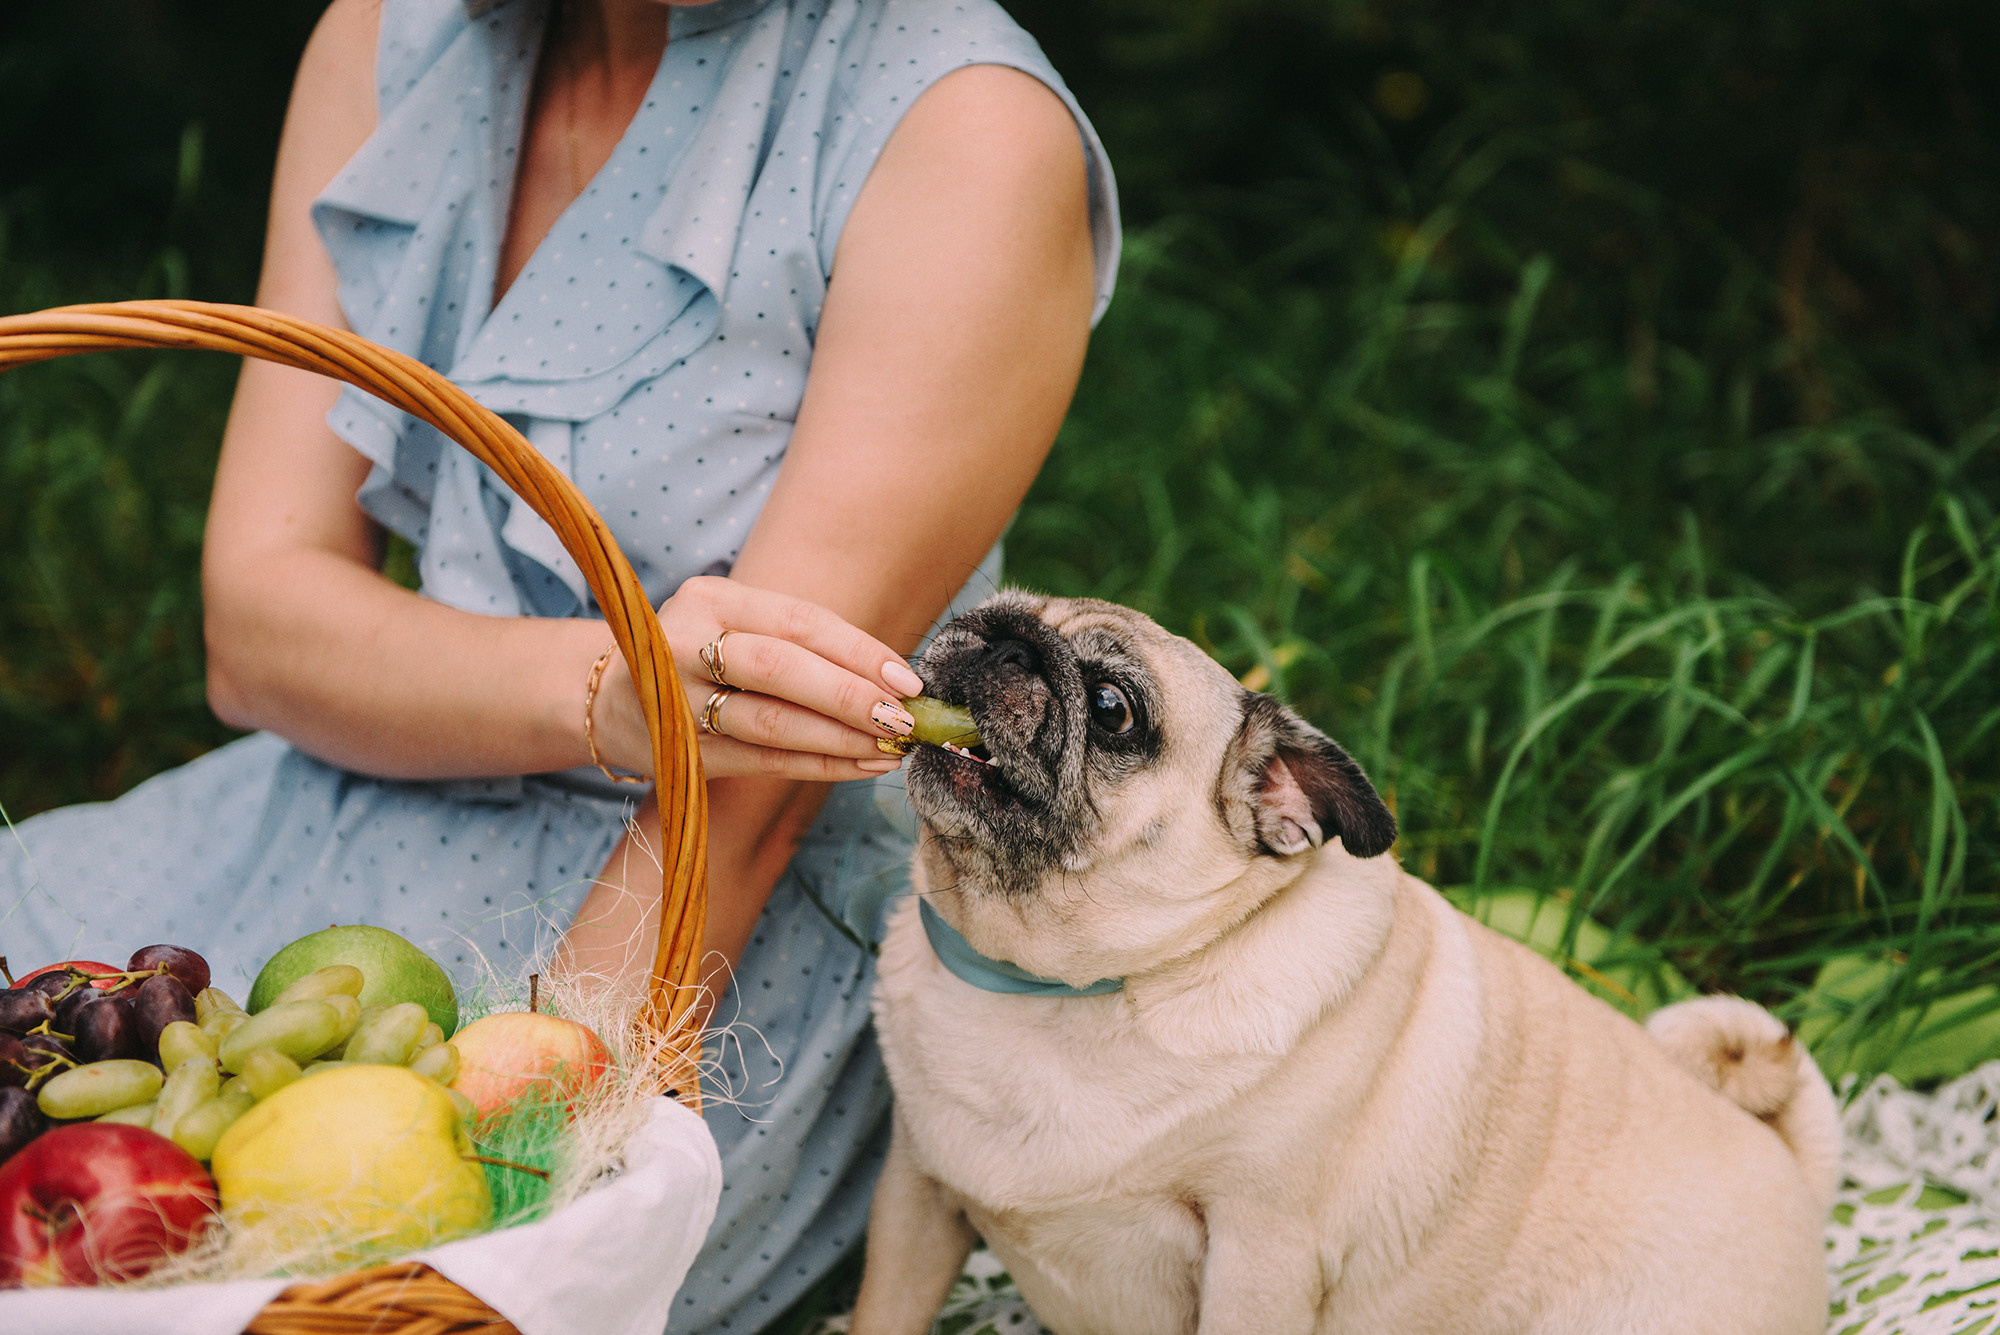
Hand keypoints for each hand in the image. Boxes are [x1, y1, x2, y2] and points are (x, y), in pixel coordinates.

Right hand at [585, 576, 923, 781]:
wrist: (607, 700)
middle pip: (781, 669)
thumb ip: (800, 643)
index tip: (909, 680)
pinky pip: (762, 762)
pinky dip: (818, 766)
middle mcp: (685, 643)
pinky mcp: (680, 753)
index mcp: (710, 598)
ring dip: (840, 739)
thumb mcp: (735, 625)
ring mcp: (676, 701)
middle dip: (851, 697)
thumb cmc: (699, 656)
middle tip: (905, 720)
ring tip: (891, 749)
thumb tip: (894, 677)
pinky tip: (860, 768)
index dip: (858, 651)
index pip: (798, 620)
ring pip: (772, 723)